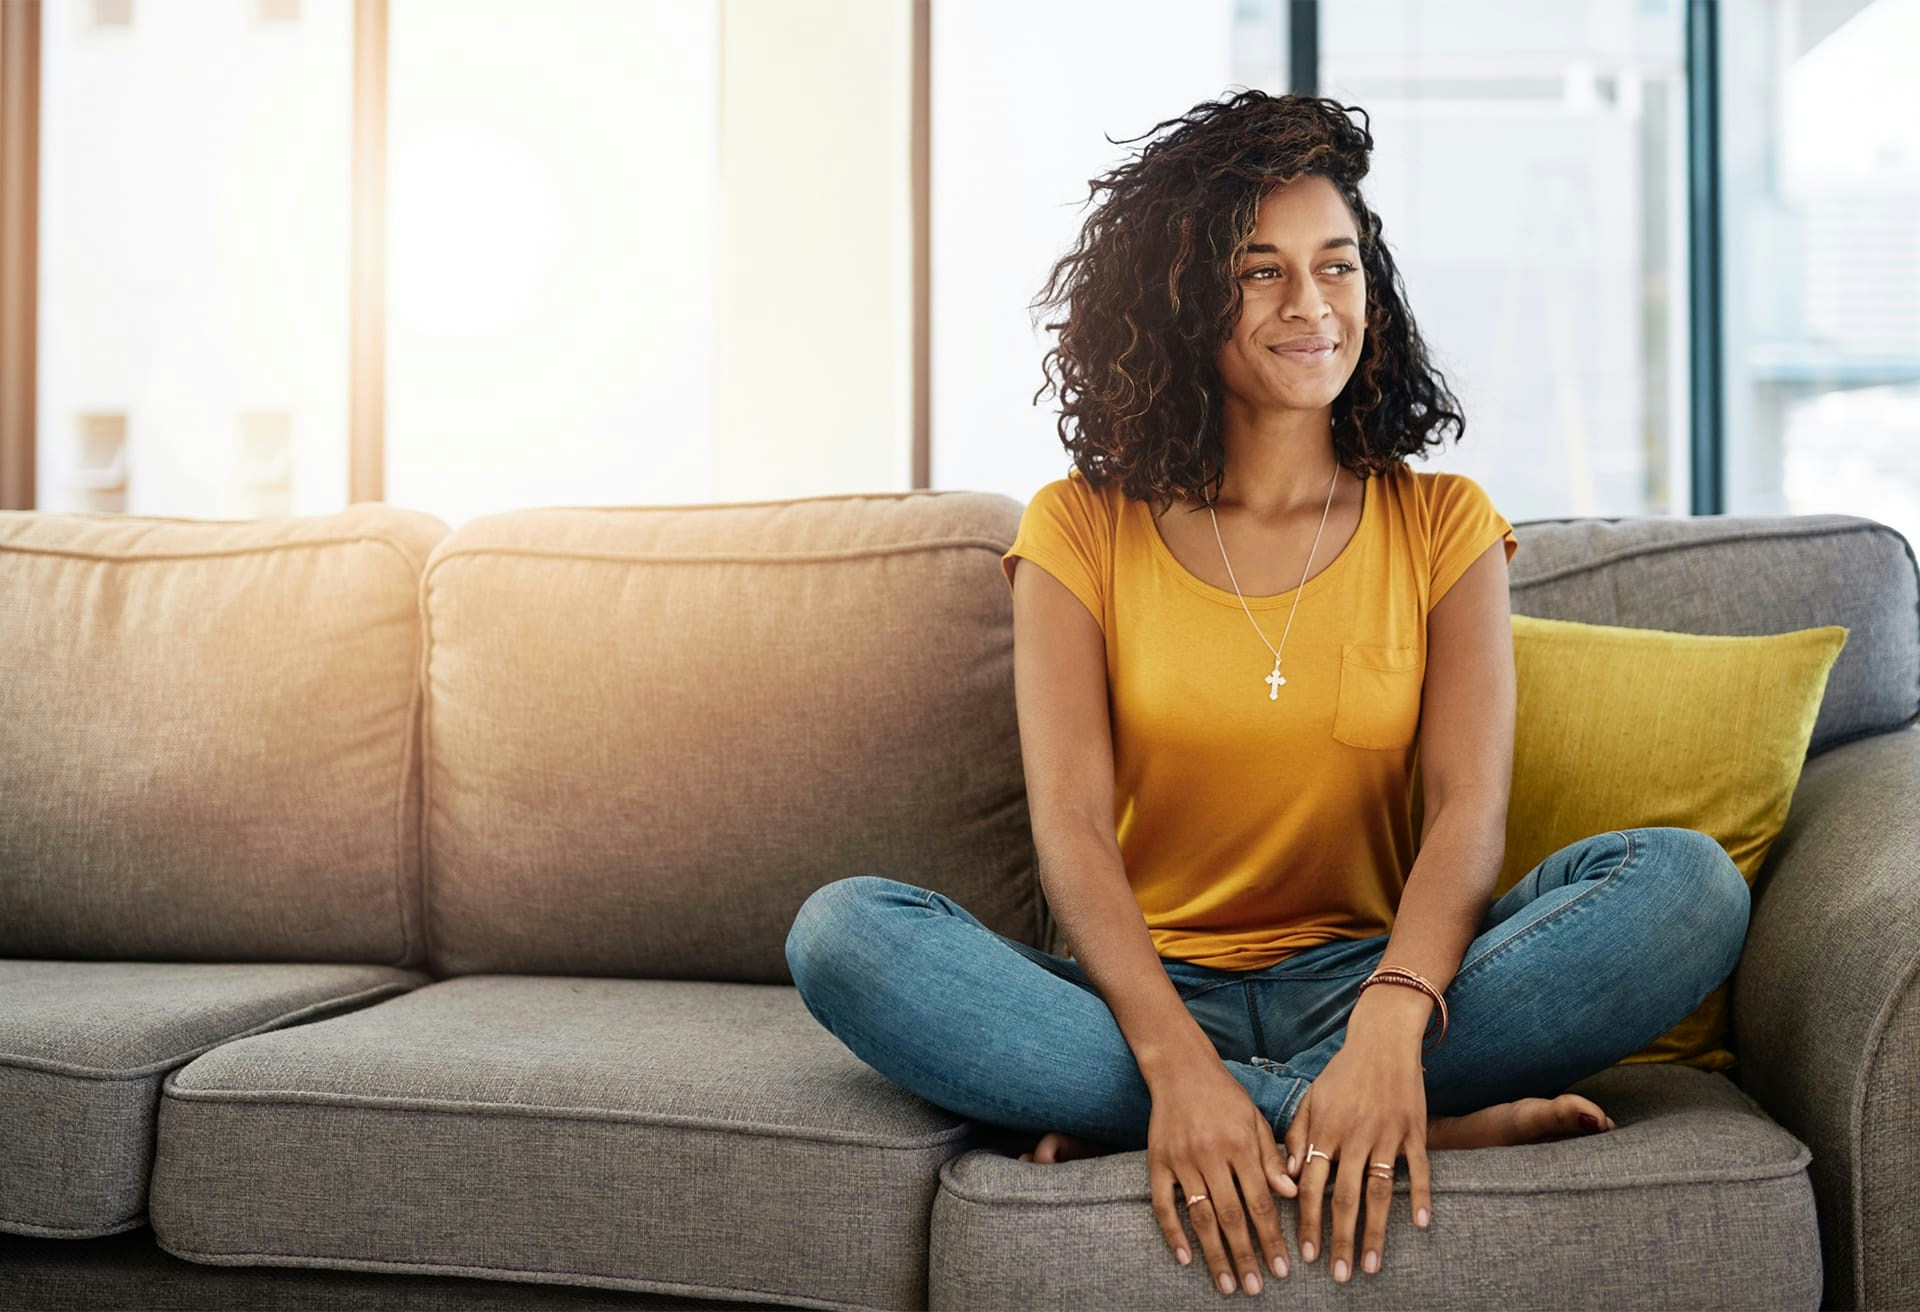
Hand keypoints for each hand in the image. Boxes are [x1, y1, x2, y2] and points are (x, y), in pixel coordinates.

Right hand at [1147, 1060, 1298, 1294]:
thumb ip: (1273, 1159)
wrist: (1180, 1068)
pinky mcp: (1157, 1161)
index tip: (1281, 1269)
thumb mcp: (1256, 1121)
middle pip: (1231, 1216)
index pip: (1260, 1203)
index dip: (1272, 1239)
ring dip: (1214, 1254)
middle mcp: (1211, 1155)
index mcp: (1241, 1146)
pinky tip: (1184, 1258)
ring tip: (1227, 1284)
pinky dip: (1172, 1233)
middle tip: (1256, 1288)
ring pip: (1200, 1216)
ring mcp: (1181, 1159)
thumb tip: (1293, 1196)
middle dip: (1246, 1256)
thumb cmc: (1225, 1096)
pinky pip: (1163, 1204)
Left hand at [1280, 1035, 1432, 1280]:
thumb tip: (1291, 1180)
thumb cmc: (1342, 1073)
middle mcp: (1354, 1136)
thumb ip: (1298, 1137)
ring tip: (1370, 1265)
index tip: (1307, 1255)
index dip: (1309, 1223)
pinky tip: (1420, 1224)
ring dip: (1375, 1232)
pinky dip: (1421, 1196)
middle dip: (1340, 1240)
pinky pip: (1419, 1169)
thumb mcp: (1312, 1100)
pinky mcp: (1413, 1130)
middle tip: (1338, 1274)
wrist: (1382, 1040)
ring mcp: (1386, 1134)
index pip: (1313, 1187)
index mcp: (1325, 1131)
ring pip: (1379, 1191)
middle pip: (1345, 1198)